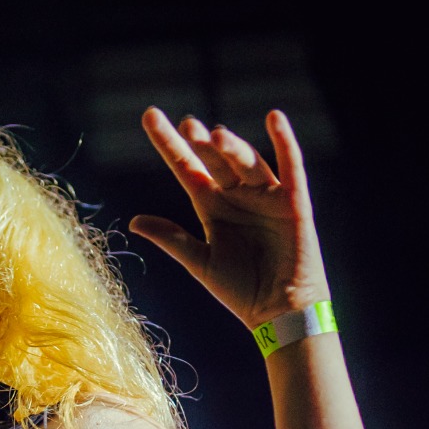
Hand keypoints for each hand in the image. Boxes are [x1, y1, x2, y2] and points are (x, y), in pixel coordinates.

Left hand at [129, 109, 329, 330]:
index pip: (186, 168)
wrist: (279, 312)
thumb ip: (171, 239)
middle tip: (187, 126)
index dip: (169, 143)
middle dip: (201, 142)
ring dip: (232, 147)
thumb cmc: (240, 289)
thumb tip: (134, 221)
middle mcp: (237, 195)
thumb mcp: (200, 262)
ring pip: (246, 162)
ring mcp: (266, 196)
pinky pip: (290, 166)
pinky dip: (285, 142)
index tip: (150, 116)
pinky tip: (274, 119)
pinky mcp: (294, 202)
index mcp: (212, 207)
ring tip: (214, 136)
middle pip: (215, 160)